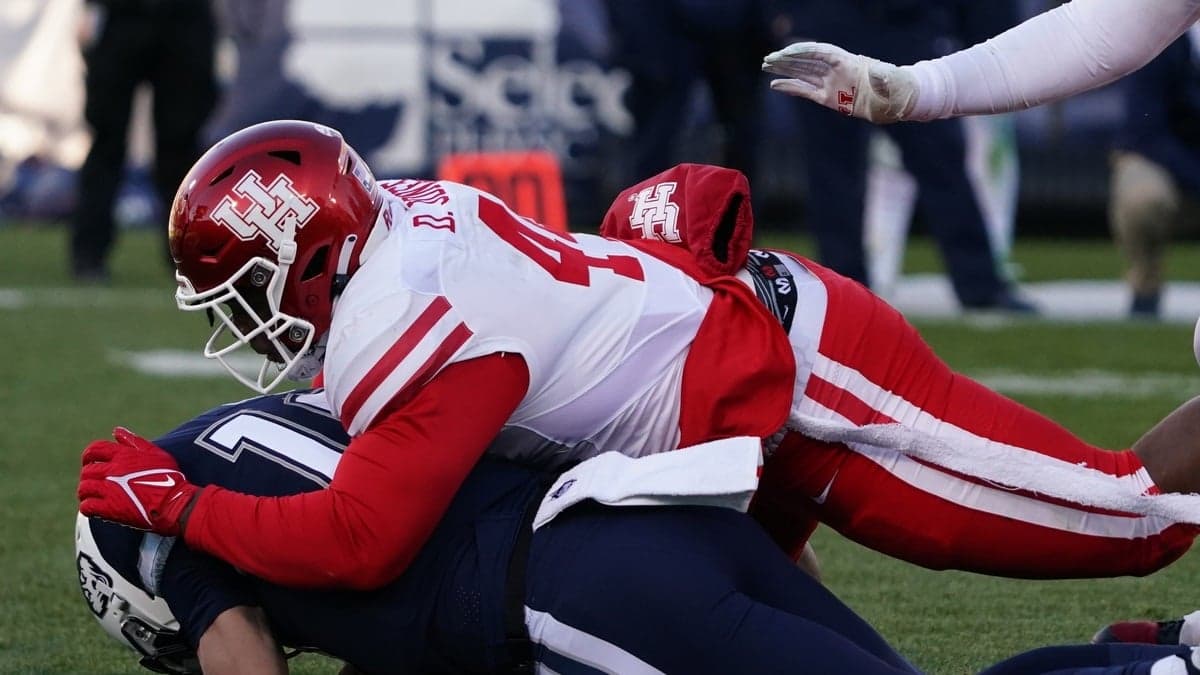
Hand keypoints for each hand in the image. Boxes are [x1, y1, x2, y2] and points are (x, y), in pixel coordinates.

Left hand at [78, 427, 198, 535]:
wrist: (174, 503)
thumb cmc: (169, 477)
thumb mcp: (155, 453)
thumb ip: (134, 441)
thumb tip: (117, 431)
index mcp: (123, 455)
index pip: (94, 449)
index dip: (89, 455)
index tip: (91, 462)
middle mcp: (113, 471)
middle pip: (87, 471)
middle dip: (88, 476)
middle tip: (95, 482)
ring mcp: (109, 490)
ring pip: (84, 488)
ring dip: (86, 492)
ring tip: (94, 496)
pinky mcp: (109, 509)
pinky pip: (87, 507)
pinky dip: (88, 507)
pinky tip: (97, 509)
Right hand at [762, 42, 918, 123]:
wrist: (895, 101)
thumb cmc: (895, 87)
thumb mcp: (890, 79)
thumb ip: (883, 76)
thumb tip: (881, 73)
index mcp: (848, 62)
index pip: (821, 52)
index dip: (803, 51)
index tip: (786, 53)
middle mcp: (836, 70)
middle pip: (807, 61)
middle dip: (787, 59)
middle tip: (768, 59)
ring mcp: (831, 83)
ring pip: (803, 74)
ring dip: (784, 70)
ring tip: (766, 66)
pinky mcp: (829, 98)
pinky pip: (805, 91)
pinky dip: (790, 87)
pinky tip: (775, 85)